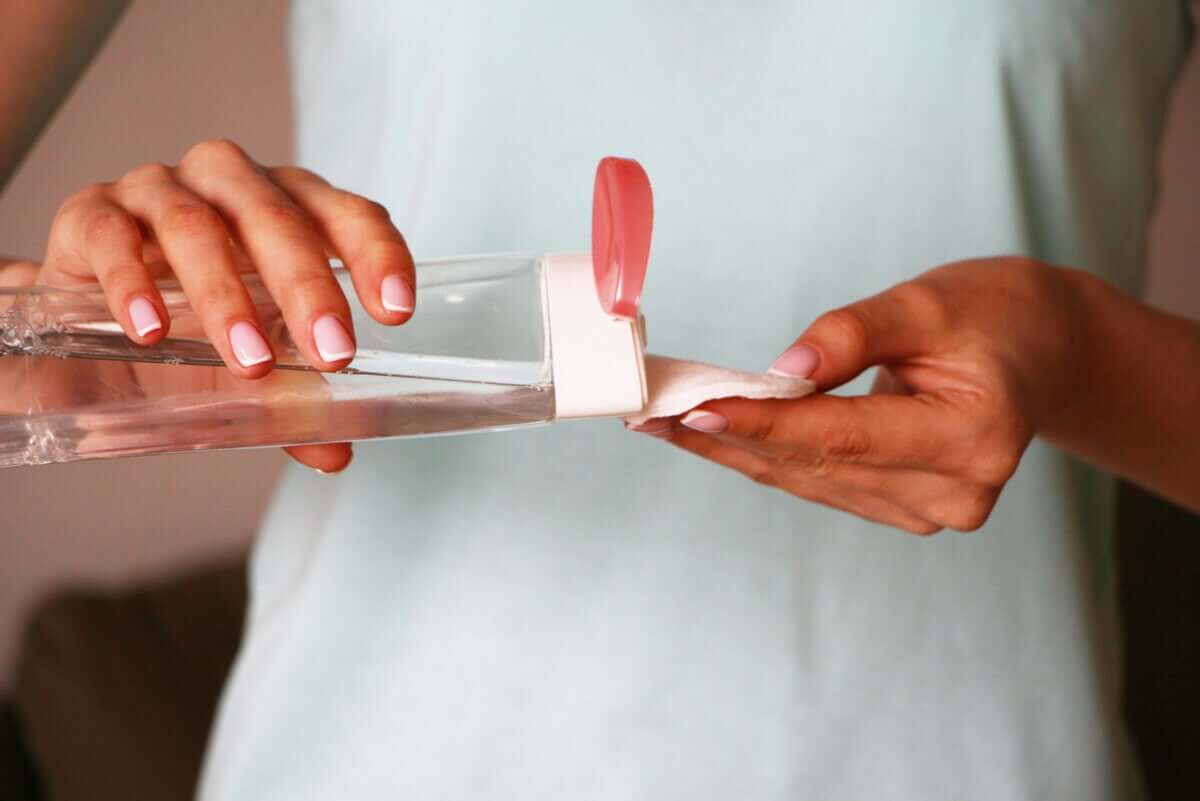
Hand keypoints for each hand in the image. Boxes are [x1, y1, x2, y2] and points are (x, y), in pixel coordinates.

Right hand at [36, 139, 415, 471]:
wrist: (84, 329)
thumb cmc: (187, 330)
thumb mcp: (246, 369)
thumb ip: (291, 405)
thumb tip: (335, 451)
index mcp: (288, 209)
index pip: (347, 214)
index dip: (377, 254)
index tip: (397, 310)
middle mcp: (228, 186)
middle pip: (275, 217)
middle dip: (308, 287)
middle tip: (332, 353)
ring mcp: (156, 191)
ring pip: (195, 224)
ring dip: (226, 296)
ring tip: (250, 363)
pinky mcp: (90, 214)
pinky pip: (111, 234)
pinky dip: (132, 283)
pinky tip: (150, 331)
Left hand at [635, 258, 1085, 533]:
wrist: (1041, 350)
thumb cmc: (993, 314)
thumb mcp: (929, 300)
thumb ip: (855, 333)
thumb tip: (783, 371)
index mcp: (973, 436)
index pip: (844, 435)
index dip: (765, 425)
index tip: (696, 412)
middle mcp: (955, 490)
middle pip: (815, 465)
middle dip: (727, 438)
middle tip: (650, 414)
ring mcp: (933, 508)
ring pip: (809, 480)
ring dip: (735, 451)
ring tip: (665, 423)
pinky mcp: (910, 507)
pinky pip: (823, 481)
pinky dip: (769, 455)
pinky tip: (716, 436)